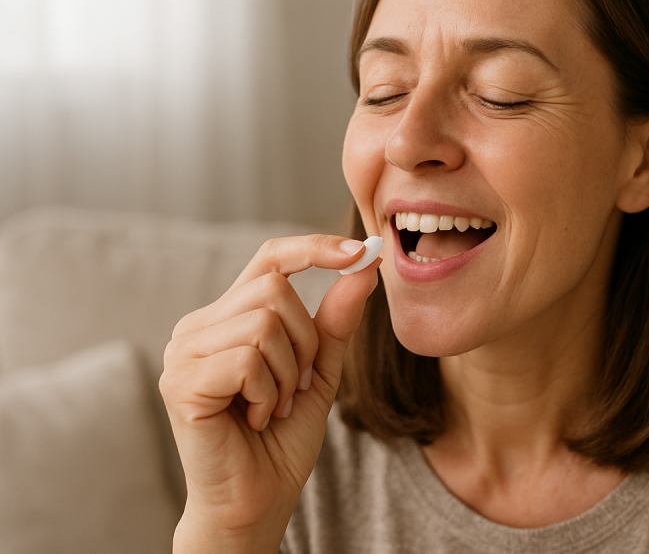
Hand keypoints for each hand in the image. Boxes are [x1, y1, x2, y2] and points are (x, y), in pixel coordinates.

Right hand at [158, 234, 381, 551]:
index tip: (363, 250)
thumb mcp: (319, 371)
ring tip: (275, 406)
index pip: (270, 260)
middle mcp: (197, 327)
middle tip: (297, 386)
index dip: (314, 249)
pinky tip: (259, 418)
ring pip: (264, 323)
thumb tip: (364, 267)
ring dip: (288, 373)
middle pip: (273, 288)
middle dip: (305, 341)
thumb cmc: (282, 440)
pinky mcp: (180, 382)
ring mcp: (183, 352)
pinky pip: (249, 359)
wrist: (257, 502)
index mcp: (227, 318)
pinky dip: (270, 393)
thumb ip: (335, 321)